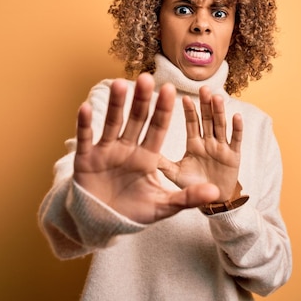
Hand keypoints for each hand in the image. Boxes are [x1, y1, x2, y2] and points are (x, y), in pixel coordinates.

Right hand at [73, 73, 219, 223]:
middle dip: (142, 101)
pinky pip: (85, 138)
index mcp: (147, 157)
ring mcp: (106, 151)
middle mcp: (127, 148)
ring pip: (112, 123)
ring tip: (120, 84)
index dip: (163, 110)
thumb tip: (216, 192)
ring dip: (116, 105)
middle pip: (136, 120)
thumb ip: (188, 198)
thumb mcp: (163, 206)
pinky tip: (86, 108)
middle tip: (147, 78)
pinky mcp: (85, 159)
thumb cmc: (133, 212)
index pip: (157, 129)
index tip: (171, 90)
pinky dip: (84, 124)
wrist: (101, 223)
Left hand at [159, 86, 242, 201]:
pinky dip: (237, 129)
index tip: (184, 97)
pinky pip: (235, 141)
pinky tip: (236, 116)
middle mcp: (208, 142)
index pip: (191, 123)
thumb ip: (163, 164)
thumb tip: (143, 152)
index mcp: (194, 143)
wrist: (212, 203)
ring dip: (219, 112)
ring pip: (220, 126)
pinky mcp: (234, 157)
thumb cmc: (193, 185)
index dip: (189, 111)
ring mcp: (221, 148)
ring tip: (217, 98)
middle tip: (204, 89)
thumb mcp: (175, 174)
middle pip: (207, 120)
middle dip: (205, 105)